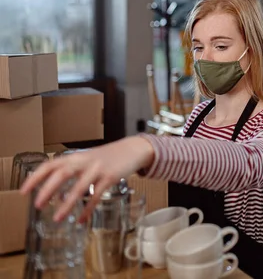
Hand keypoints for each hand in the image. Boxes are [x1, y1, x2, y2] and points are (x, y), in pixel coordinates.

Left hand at [20, 136, 154, 222]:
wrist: (132, 149)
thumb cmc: (108, 156)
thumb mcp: (87, 158)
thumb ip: (71, 167)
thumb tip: (52, 186)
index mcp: (75, 156)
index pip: (50, 164)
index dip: (36, 177)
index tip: (25, 191)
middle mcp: (85, 161)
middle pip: (63, 173)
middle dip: (48, 189)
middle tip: (38, 205)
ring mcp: (98, 169)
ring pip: (80, 187)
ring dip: (67, 204)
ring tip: (58, 218)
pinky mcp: (111, 177)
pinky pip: (97, 195)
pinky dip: (88, 208)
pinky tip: (82, 219)